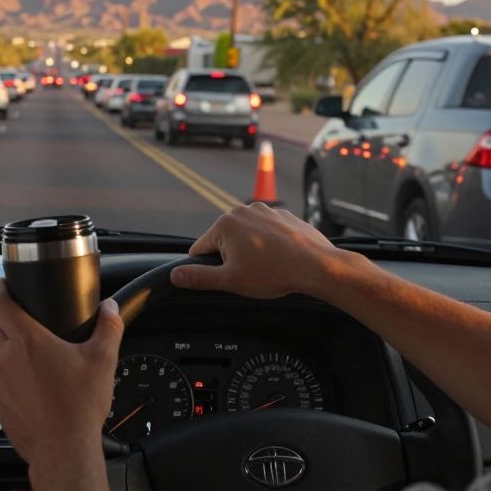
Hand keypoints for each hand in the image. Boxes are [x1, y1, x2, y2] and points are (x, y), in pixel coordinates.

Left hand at [0, 279, 122, 473]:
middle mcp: (6, 359)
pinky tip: (33, 388)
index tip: (2, 284)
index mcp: (28, 341)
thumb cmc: (82, 404)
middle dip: (3, 319)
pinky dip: (12, 378)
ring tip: (34, 359)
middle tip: (23, 320)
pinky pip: (0, 382)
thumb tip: (110, 307)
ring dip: (9, 351)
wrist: (63, 450)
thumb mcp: (103, 361)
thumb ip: (109, 328)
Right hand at [170, 203, 358, 299]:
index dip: (208, 268)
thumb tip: (175, 275)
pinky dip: (268, 243)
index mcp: (224, 224)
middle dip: (231, 257)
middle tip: (249, 274)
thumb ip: (199, 277)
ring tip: (267, 266)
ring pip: (246, 235)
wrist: (316, 265)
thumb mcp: (230, 280)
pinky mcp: (283, 215)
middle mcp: (242, 210)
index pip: (200, 249)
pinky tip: (279, 257)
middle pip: (224, 240)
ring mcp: (265, 210)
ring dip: (250, 249)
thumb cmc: (274, 273)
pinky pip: (266, 230)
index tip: (225, 277)